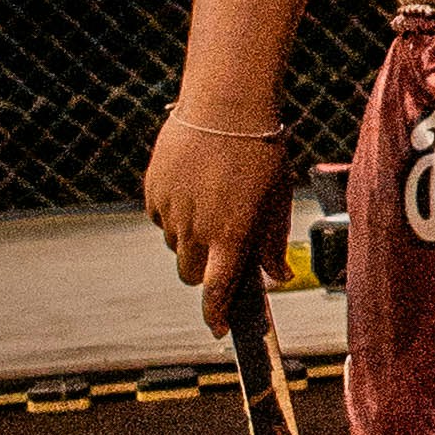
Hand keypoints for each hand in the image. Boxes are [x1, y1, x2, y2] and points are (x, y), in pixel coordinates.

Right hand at [144, 95, 297, 324]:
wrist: (225, 104)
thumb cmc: (261, 150)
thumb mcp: (275, 198)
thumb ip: (273, 241)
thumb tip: (280, 275)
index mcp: (231, 235)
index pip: (217, 291)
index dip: (216, 316)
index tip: (219, 330)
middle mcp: (196, 229)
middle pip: (190, 275)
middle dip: (203, 272)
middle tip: (219, 251)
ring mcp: (171, 210)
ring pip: (175, 246)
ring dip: (189, 240)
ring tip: (210, 203)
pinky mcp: (153, 191)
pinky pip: (160, 218)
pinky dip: (173, 215)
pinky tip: (192, 187)